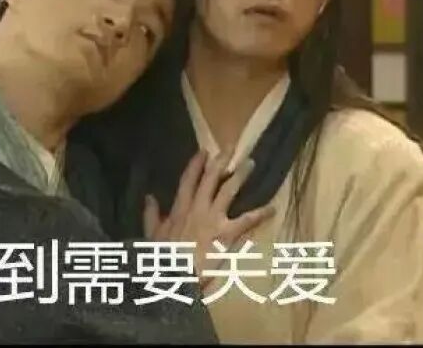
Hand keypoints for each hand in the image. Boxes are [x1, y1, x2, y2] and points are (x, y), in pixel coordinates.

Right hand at [143, 150, 273, 284]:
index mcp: (180, 209)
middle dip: (220, 161)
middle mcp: (198, 208)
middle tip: (231, 146)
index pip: (188, 180)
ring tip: (250, 163)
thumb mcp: (152, 234)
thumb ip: (151, 215)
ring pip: (228, 191)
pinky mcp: (226, 233)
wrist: (173, 276)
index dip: (196, 164)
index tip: (204, 151)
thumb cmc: (162, 257)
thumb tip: (149, 196)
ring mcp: (213, 219)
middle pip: (210, 179)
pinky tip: (273, 208)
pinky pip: (246, 220)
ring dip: (240, 176)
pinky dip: (260, 214)